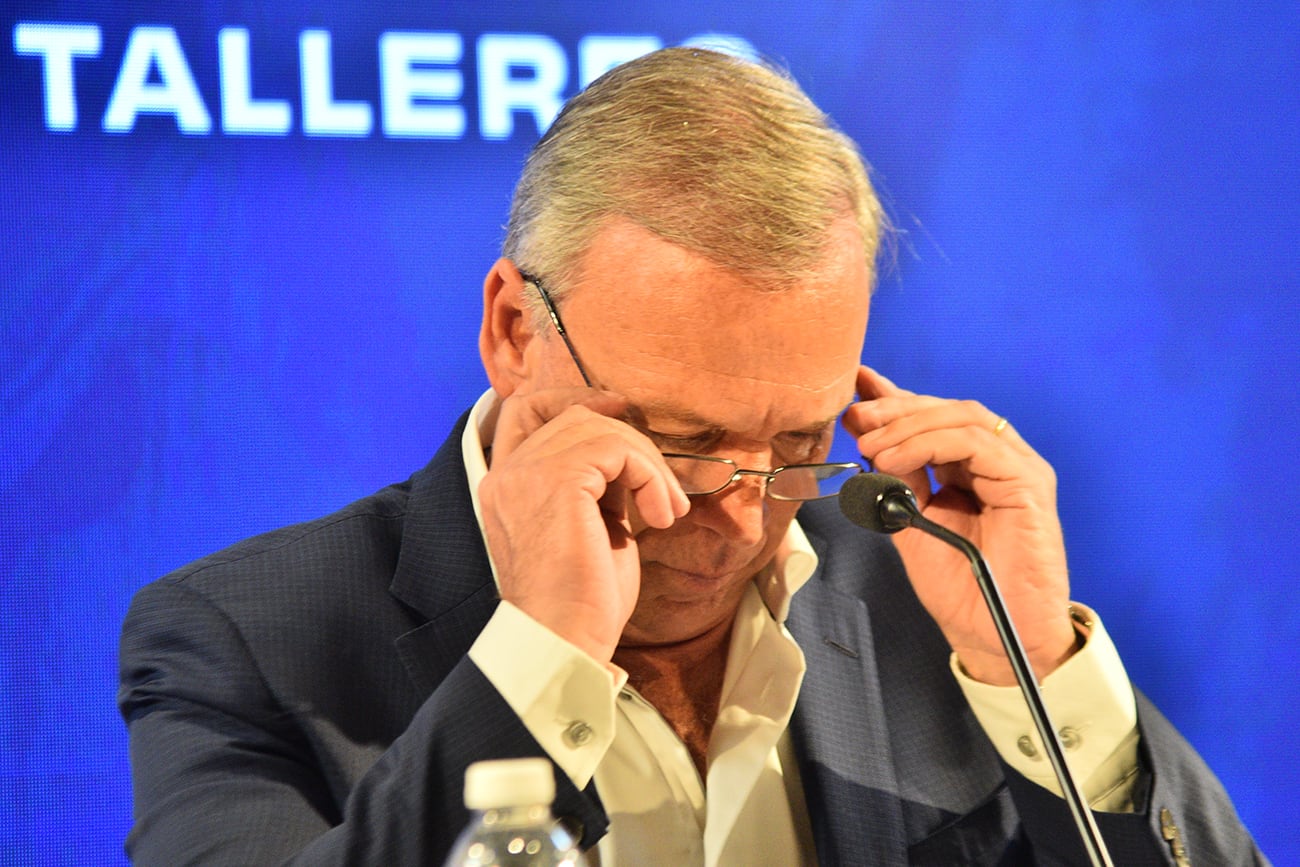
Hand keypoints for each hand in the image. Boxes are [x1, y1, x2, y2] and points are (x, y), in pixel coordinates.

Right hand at [478, 387, 690, 663]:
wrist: (567, 641)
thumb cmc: (582, 600)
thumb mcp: (588, 527)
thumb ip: (596, 487)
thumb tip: (630, 457)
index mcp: (506, 484)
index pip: (529, 410)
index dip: (579, 400)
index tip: (623, 411)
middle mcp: (507, 473)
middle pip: (577, 418)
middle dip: (632, 445)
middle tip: (664, 494)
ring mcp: (526, 473)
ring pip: (601, 429)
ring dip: (648, 464)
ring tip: (666, 510)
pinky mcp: (557, 481)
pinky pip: (616, 449)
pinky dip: (649, 476)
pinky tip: (658, 517)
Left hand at [842, 366, 1075, 684]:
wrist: (992, 635)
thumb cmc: (960, 587)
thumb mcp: (912, 521)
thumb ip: (896, 479)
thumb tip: (869, 438)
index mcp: (973, 466)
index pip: (935, 417)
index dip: (894, 400)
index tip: (854, 397)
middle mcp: (1000, 460)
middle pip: (948, 408)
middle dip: (896, 408)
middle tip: (858, 419)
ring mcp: (1018, 469)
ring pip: (963, 417)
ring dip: (909, 426)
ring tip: (873, 449)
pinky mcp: (1029, 484)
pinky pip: (978, 443)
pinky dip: (930, 443)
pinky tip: (896, 462)